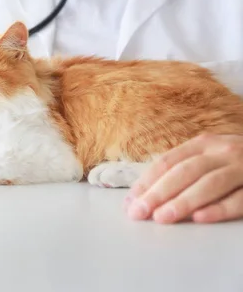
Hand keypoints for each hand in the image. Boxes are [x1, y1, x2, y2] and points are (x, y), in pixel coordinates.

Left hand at [125, 134, 242, 223]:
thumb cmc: (236, 161)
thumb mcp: (210, 155)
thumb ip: (182, 169)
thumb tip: (143, 194)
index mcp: (204, 143)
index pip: (168, 161)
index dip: (147, 181)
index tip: (130, 201)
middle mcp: (223, 151)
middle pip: (185, 172)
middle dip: (158, 193)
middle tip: (139, 212)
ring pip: (210, 184)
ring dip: (183, 201)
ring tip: (162, 218)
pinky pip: (240, 198)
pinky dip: (220, 208)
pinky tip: (201, 218)